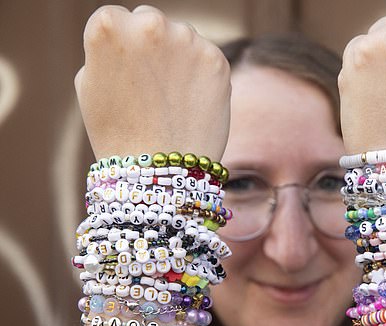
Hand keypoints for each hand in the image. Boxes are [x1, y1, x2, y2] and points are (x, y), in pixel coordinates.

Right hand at [75, 5, 229, 159]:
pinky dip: (201, 75)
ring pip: (182, 37)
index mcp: (109, 26)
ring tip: (171, 99)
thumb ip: (108, 49)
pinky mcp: (217, 59)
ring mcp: (187, 40)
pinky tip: (191, 102)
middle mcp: (150, 24)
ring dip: (178, 58)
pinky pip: (206, 57)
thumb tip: (128, 33)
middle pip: (151, 21)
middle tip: (150, 86)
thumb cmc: (117, 132)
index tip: (124, 72)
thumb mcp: (90, 83)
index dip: (119, 47)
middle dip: (151, 45)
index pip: (116, 18)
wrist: (160, 170)